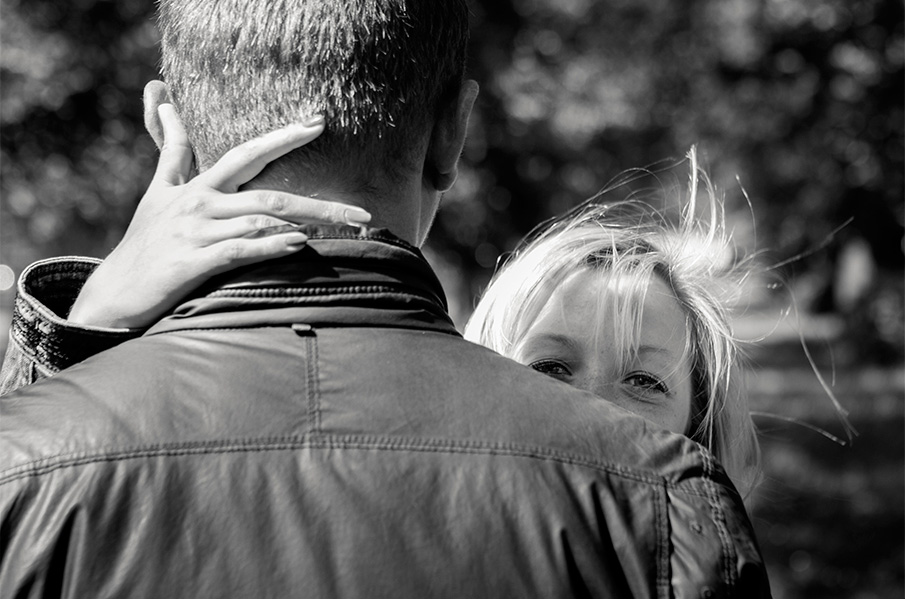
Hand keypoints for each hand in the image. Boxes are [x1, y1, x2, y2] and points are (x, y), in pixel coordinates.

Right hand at [68, 105, 370, 328]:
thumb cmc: (144, 242)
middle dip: (319, 202)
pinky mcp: (192, 262)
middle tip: (362, 210)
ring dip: (304, 223)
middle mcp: (200, 204)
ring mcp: (197, 232)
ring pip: (260, 219)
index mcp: (199, 187)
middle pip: (268, 193)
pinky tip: (298, 245)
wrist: (113, 293)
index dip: (283, 138)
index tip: (319, 123)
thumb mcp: (157, 191)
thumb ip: (172, 150)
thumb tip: (164, 98)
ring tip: (343, 227)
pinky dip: (270, 246)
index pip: (246, 154)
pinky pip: (239, 250)